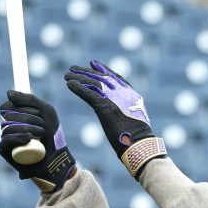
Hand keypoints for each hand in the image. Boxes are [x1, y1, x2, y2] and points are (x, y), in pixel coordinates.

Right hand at [0, 90, 76, 192]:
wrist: (58, 158)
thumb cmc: (53, 135)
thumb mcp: (47, 112)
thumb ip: (30, 100)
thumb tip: (8, 92)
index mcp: (15, 116)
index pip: (7, 106)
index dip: (22, 106)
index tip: (38, 112)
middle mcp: (8, 127)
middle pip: (7, 115)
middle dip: (29, 118)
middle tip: (43, 126)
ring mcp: (6, 139)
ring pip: (7, 128)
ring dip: (28, 128)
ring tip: (41, 134)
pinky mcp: (6, 152)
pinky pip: (5, 141)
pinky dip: (17, 138)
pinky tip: (29, 138)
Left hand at [65, 60, 166, 178]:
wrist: (140, 144)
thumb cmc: (138, 138)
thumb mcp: (133, 121)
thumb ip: (126, 113)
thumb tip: (122, 118)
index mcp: (131, 95)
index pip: (116, 78)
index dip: (104, 70)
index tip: (93, 64)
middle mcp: (123, 93)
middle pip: (102, 78)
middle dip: (86, 72)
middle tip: (73, 68)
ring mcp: (114, 99)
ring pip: (93, 83)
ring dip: (79, 78)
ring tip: (66, 76)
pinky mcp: (105, 107)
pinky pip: (88, 94)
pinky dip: (78, 88)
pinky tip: (69, 84)